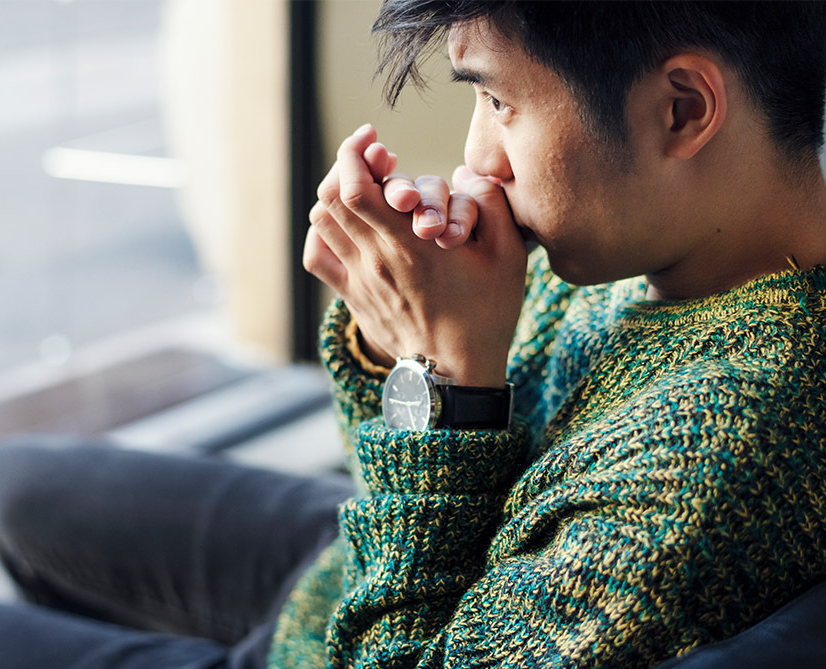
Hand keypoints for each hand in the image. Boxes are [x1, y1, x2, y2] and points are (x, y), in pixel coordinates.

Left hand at [303, 124, 527, 387]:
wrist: (457, 372)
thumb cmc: (487, 313)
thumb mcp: (507, 256)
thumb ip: (491, 206)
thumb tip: (467, 175)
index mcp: (410, 246)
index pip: (356, 187)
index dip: (356, 153)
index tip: (374, 139)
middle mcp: (374, 260)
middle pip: (333, 196)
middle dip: (349, 164)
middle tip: (376, 157)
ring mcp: (358, 279)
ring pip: (322, 221)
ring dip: (337, 193)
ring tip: (363, 185)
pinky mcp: (352, 296)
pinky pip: (318, 255)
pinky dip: (322, 230)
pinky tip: (344, 221)